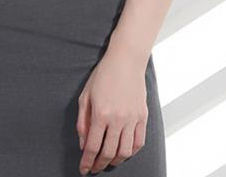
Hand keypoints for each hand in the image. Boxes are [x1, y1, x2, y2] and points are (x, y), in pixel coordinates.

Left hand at [76, 49, 147, 173]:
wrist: (126, 60)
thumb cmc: (103, 75)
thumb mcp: (85, 95)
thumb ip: (82, 121)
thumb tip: (83, 143)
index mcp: (101, 113)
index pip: (93, 147)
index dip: (87, 162)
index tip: (84, 170)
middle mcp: (118, 119)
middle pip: (108, 153)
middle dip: (99, 165)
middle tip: (94, 168)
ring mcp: (132, 118)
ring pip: (125, 152)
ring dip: (115, 161)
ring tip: (108, 161)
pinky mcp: (142, 116)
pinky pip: (139, 143)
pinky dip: (131, 152)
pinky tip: (123, 152)